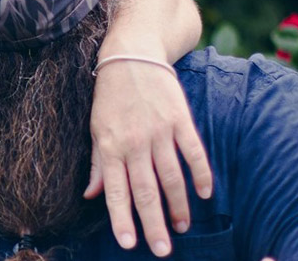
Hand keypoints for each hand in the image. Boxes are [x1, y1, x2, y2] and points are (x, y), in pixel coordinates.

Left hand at [84, 59, 212, 256]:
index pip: (116, 190)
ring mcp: (159, 130)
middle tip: (162, 249)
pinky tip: (206, 193)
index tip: (129, 243)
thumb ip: (98, 163)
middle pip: (146, 190)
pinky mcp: (180, 119)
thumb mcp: (96, 127)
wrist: (131, 55)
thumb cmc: (110, 95)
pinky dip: (201, 173)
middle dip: (154, 223)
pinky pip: (194, 151)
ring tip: (182, 227)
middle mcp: (134, 141)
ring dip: (178, 205)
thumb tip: (92, 196)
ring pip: (171, 176)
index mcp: (110, 145)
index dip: (122, 218)